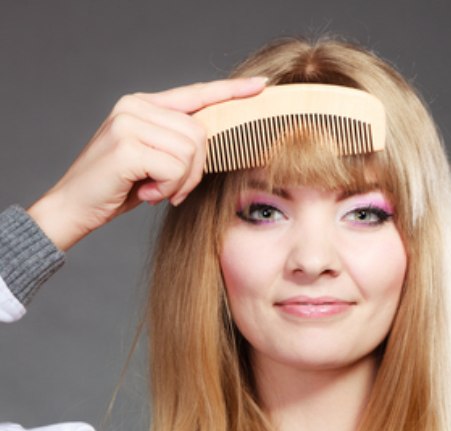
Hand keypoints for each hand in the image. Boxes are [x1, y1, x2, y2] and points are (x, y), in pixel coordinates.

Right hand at [27, 76, 266, 250]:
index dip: (231, 91)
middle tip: (172, 189)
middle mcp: (135, 106)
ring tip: (157, 190)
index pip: (196, 93)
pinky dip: (168, 188)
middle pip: (200, 134)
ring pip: (191, 152)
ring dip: (181, 183)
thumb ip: (179, 142)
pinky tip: (147, 193)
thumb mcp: (154, 159)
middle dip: (195, 171)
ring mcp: (129, 122)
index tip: (261, 85)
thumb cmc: (118, 187)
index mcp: (143, 105)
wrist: (73, 208)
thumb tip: (215, 141)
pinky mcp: (127, 145)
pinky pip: (175, 168)